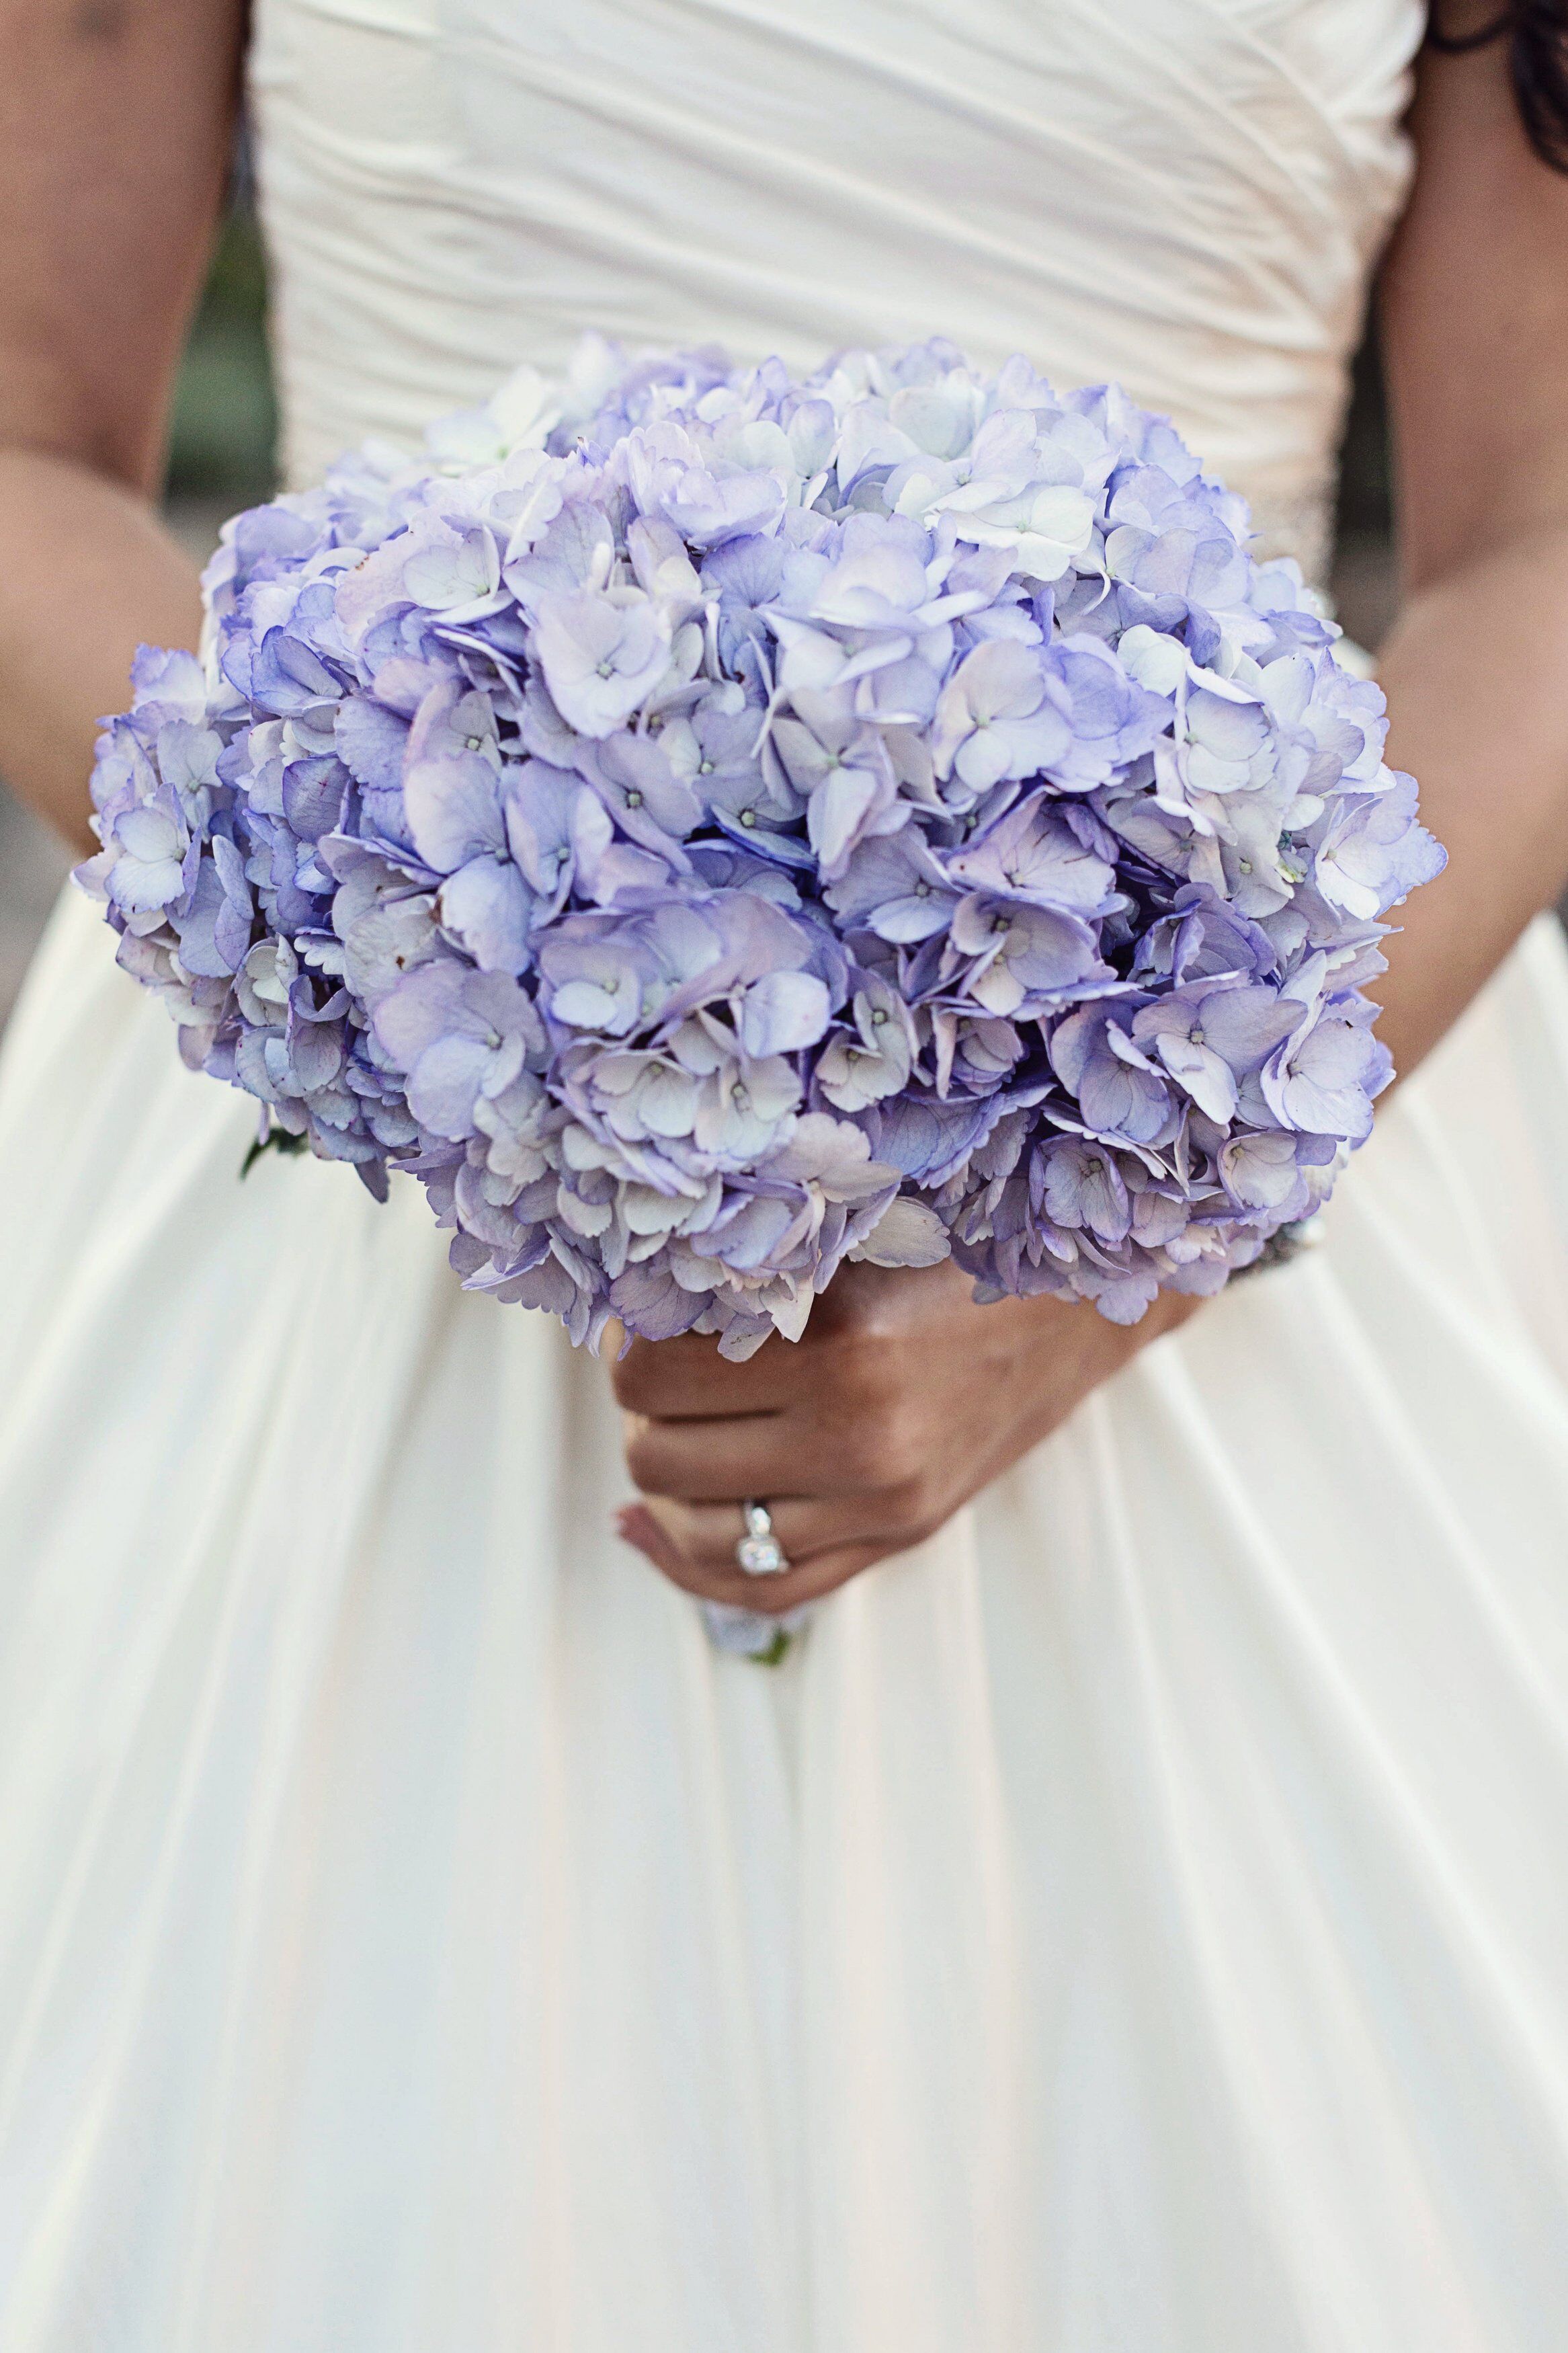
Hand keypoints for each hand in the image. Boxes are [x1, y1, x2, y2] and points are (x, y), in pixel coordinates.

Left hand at [612, 1259, 1201, 1616]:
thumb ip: (751, 1264)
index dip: (626, 1341)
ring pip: (698, 1530)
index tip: (642, 1311)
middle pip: (659, 1454)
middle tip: (658, 1361)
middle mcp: (862, 1437)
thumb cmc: (960, 1238)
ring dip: (664, 1478)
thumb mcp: (852, 1228)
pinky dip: (687, 1564)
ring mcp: (884, 1501)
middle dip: (640, 1408)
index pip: (650, 1374)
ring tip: (676, 1422)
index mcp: (841, 1344)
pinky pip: (764, 1588)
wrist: (1086, 1297)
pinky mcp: (903, 1534)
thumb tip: (619, 1302)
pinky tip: (647, 1526)